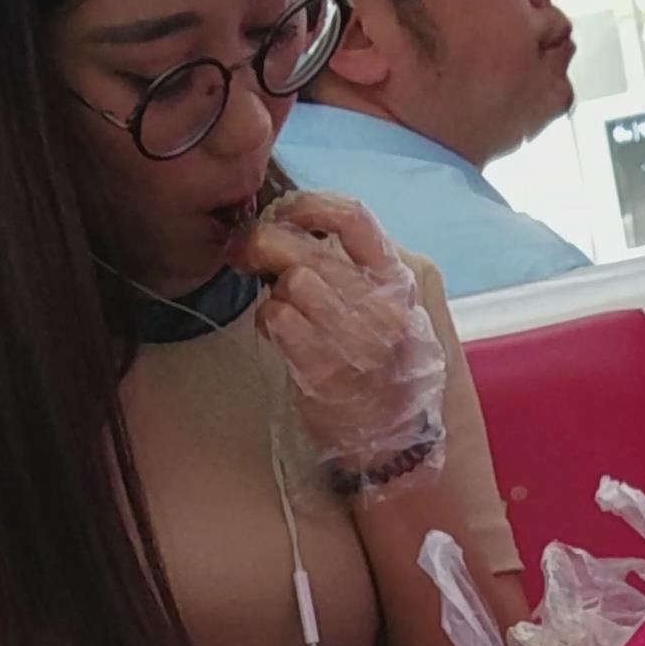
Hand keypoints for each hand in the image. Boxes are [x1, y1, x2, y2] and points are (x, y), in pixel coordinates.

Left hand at [244, 189, 447, 477]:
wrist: (392, 440)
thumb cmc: (380, 368)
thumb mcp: (384, 307)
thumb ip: (350, 269)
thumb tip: (288, 230)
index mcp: (396, 280)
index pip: (352, 218)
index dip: (308, 205)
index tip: (282, 211)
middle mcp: (381, 305)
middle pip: (306, 251)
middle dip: (264, 244)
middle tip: (247, 251)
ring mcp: (355, 338)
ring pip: (291, 282)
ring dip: (274, 293)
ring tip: (284, 311)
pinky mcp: (324, 368)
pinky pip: (276, 318)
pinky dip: (269, 322)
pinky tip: (281, 335)